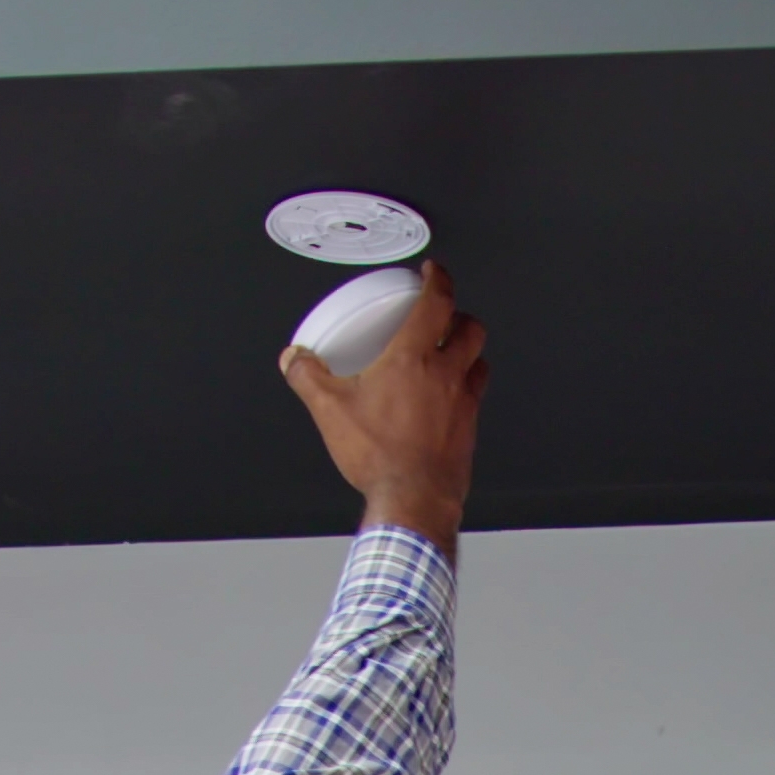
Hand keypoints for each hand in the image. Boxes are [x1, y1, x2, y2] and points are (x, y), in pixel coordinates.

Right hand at [281, 268, 485, 541]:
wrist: (413, 501)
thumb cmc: (381, 457)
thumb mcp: (331, 410)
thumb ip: (308, 377)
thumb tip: (294, 359)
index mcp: (414, 359)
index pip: (438, 301)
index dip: (438, 279)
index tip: (433, 272)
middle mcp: (447, 376)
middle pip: (471, 328)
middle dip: (459, 314)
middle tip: (445, 314)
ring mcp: (463, 404)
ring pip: (480, 362)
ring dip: (469, 352)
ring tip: (451, 353)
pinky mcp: (470, 431)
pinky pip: (475, 398)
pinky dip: (466, 389)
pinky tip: (448, 399)